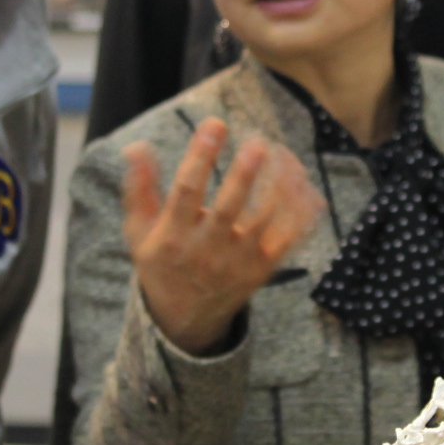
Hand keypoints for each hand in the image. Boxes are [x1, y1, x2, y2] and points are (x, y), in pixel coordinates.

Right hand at [122, 118, 323, 355]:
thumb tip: (137, 146)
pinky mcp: (262, 269)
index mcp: (174, 236)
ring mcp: (238, 261)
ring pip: (265, 221)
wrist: (185, 319)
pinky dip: (302, 214)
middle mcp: (207, 250)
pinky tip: (307, 184)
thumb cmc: (162, 263)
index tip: (215, 125)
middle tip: (258, 144)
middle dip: (244, 175)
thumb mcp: (140, 232)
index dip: (200, 157)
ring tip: (284, 153)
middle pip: (229, 209)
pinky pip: (288, 239)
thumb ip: (139, 188)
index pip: (186, 192)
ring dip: (278, 186)